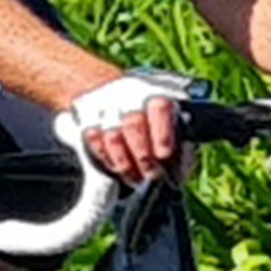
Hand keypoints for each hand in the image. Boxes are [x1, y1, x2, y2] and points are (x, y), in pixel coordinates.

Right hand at [62, 70, 191, 180]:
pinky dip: (106, 158)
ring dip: (124, 162)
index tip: (164, 155)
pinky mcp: (87, 117)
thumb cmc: (157, 123)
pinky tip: (118, 165)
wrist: (119, 97)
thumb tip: (178, 170)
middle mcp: (131, 95)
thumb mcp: (176, 128)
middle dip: (143, 156)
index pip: (160, 107)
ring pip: (111, 135)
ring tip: (135, 176)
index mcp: (158, 94)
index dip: (162, 134)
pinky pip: (93, 141)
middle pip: (133, 123)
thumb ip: (183, 147)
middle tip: (151, 174)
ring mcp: (106, 105)